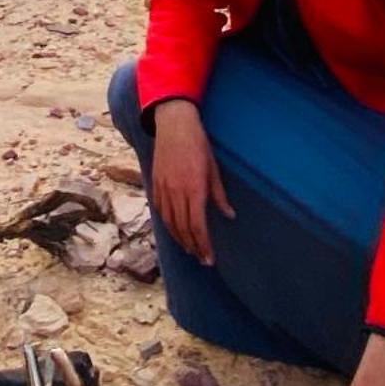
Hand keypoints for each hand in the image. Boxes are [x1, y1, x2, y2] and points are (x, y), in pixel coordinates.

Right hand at [147, 101, 231, 264]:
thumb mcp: (213, 169)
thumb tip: (229, 215)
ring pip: (170, 223)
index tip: (209, 258)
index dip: (203, 245)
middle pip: (183, 229)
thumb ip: (219, 195)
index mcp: (194, 190)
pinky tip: (175, 231)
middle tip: (202, 259)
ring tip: (190, 250)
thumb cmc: (198, 145)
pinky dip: (168, 225)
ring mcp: (163, 189)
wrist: (174, 126)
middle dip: (193, 247)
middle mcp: (176, 193)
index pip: (198, 226)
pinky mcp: (155, 184)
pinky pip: (161, 211)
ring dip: (180, 239)